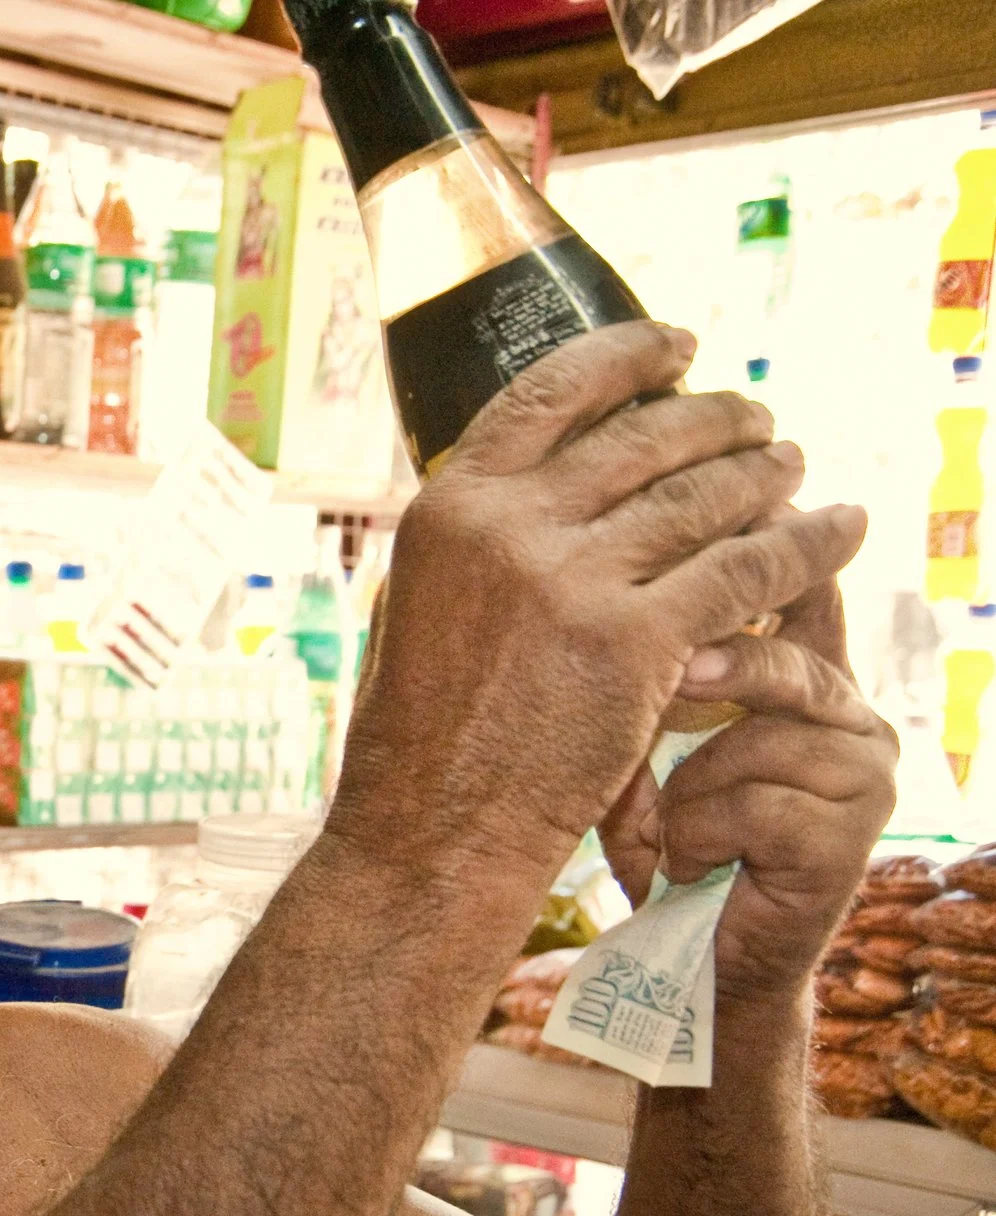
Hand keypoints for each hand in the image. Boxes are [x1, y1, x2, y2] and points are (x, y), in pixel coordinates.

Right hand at [335, 321, 865, 880]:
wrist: (433, 827)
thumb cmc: (422, 733)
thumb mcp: (418, 602)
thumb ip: (479, 536)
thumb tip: (537, 479)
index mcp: (450, 507)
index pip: (554, 391)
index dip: (630, 357)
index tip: (679, 348)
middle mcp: (509, 528)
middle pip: (644, 437)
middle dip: (717, 418)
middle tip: (757, 421)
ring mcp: (573, 582)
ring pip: (704, 497)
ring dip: (767, 475)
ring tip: (795, 469)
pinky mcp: (635, 643)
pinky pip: (745, 570)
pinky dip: (805, 546)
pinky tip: (839, 532)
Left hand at [599, 573, 897, 1002]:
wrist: (695, 959)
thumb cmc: (666, 841)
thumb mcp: (656, 744)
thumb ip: (667, 671)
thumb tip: (620, 579)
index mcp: (812, 681)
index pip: (802, 590)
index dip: (772, 544)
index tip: (738, 496)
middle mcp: (853, 717)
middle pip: (781, 660)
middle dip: (708, 671)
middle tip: (672, 678)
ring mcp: (863, 777)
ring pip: (758, 739)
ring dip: (685, 789)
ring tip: (669, 830)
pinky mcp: (850, 839)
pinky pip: (753, 804)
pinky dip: (697, 835)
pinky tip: (689, 864)